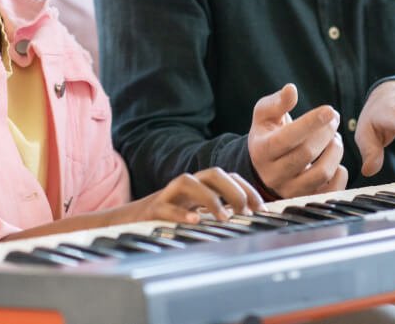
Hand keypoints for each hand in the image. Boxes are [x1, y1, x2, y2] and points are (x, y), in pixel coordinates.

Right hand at [131, 167, 263, 223]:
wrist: (132, 220)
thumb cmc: (174, 215)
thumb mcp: (201, 210)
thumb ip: (224, 209)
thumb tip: (254, 218)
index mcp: (203, 184)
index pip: (230, 177)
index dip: (249, 190)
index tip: (262, 210)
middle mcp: (189, 184)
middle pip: (214, 174)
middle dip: (233, 190)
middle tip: (245, 212)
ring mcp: (170, 193)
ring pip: (189, 181)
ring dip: (210, 198)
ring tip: (223, 217)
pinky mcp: (154, 208)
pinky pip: (167, 206)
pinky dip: (181, 213)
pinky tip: (195, 221)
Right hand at [248, 83, 347, 197]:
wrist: (264, 164)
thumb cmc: (268, 132)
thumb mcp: (264, 114)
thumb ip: (277, 102)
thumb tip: (291, 90)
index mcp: (262, 150)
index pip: (288, 137)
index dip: (311, 123)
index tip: (330, 110)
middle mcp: (273, 174)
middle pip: (307, 154)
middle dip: (326, 133)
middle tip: (334, 119)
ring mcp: (289, 190)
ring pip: (321, 173)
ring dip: (335, 151)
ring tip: (335, 138)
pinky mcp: (305, 199)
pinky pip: (330, 191)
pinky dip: (341, 173)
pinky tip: (335, 158)